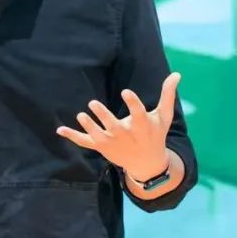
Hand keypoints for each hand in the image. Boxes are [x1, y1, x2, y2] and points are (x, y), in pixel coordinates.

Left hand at [55, 72, 180, 180]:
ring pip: (98, 135)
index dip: (132, 102)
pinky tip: (59, 130)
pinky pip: (85, 142)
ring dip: (89, 126)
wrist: (147, 163)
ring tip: (81, 115)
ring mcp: (112, 142)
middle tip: (94, 103)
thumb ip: (167, 95)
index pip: (138, 113)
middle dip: (104, 116)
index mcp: (142, 126)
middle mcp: (126, 135)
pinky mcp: (102, 147)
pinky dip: (73, 137)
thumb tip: (177, 74)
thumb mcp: (164, 116)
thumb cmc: (156, 135)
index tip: (126, 91)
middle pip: (114, 126)